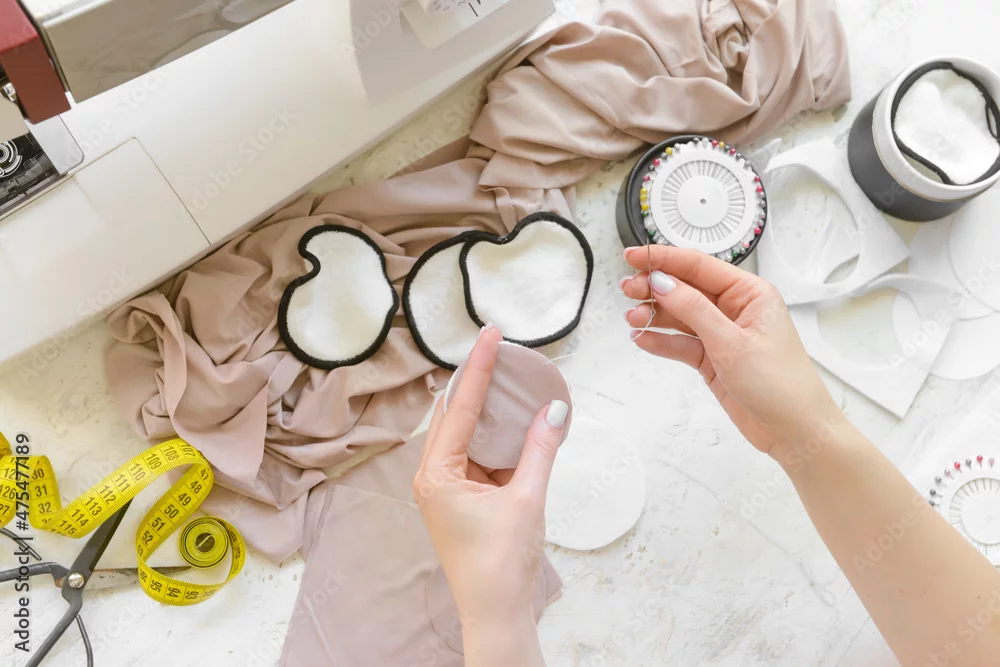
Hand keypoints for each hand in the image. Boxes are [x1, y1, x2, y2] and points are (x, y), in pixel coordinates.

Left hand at [413, 325, 566, 664]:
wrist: (496, 613)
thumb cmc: (502, 564)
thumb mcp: (527, 499)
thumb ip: (540, 450)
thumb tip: (555, 409)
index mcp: (437, 475)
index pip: (460, 408)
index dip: (479, 369)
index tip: (491, 335)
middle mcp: (432, 477)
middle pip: (454, 415)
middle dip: (477, 382)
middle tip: (497, 348)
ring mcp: (444, 488)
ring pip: (463, 434)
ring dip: (485, 408)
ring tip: (507, 376)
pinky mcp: (459, 498)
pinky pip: (474, 454)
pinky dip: (493, 435)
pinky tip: (513, 419)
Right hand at [621, 246, 843, 458]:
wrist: (794, 430)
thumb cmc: (781, 384)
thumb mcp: (732, 343)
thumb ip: (694, 310)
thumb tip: (662, 282)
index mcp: (750, 293)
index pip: (699, 266)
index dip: (664, 259)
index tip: (634, 256)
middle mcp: (735, 309)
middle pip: (685, 288)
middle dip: (654, 287)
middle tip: (627, 290)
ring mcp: (722, 334)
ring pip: (680, 316)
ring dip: (654, 315)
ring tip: (633, 319)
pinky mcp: (713, 359)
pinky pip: (680, 343)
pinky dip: (661, 341)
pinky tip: (643, 339)